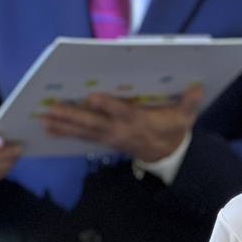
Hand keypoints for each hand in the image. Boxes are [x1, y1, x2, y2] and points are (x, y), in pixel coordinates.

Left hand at [39, 84, 202, 162]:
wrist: (167, 154)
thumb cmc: (172, 129)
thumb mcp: (184, 117)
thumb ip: (189, 102)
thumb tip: (198, 87)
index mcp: (138, 121)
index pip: (122, 112)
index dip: (108, 106)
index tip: (93, 97)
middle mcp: (120, 130)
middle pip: (93, 123)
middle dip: (71, 116)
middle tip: (50, 109)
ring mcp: (110, 136)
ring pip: (83, 130)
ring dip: (62, 124)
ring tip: (42, 118)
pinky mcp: (104, 140)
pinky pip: (82, 137)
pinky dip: (65, 132)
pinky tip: (49, 128)